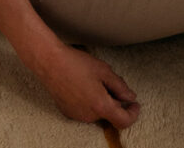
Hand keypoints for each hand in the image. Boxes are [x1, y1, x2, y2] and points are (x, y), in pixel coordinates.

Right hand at [26, 40, 140, 128]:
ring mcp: (77, 115)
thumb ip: (120, 86)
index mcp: (100, 105)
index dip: (133, 114)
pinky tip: (82, 84)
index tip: (134, 105)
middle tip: (110, 82)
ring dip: (101, 100)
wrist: (49, 62)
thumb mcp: (104, 71)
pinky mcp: (67, 111)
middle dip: (114, 101)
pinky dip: (89, 101)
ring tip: (93, 80)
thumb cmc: (76, 63)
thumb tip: (130, 97)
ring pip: (97, 111)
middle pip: (110, 114)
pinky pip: (85, 110)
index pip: (123, 121)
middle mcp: (89, 115)